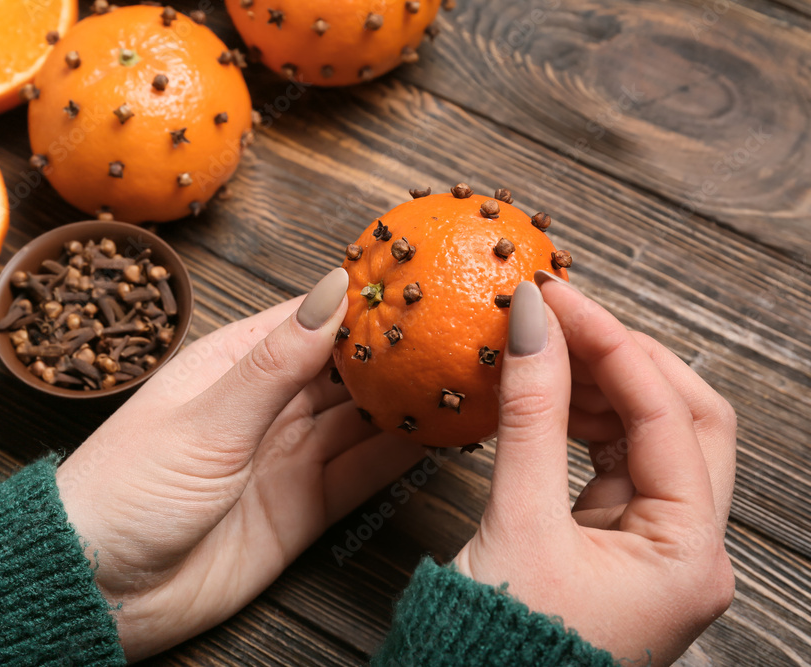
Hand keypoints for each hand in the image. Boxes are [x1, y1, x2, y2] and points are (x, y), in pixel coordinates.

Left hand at [56, 268, 421, 660]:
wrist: (101, 591)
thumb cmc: (126, 490)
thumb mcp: (206, 420)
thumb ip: (274, 365)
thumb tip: (331, 295)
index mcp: (231, 366)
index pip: (306, 320)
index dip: (359, 302)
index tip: (415, 283)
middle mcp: (265, 407)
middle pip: (342, 370)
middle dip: (393, 353)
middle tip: (452, 331)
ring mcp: (287, 457)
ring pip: (361, 421)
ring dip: (405, 404)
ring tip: (459, 378)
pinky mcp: (302, 508)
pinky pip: (361, 474)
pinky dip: (400, 457)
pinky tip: (439, 438)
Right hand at [453, 274, 735, 665]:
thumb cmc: (501, 644)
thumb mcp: (517, 519)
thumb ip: (530, 414)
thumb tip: (533, 325)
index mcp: (689, 555)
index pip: (669, 415)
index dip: (612, 344)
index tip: (557, 298)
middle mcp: (690, 551)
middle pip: (686, 419)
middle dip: (625, 358)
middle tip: (561, 315)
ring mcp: (657, 548)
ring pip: (651, 437)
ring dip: (602, 385)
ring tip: (545, 349)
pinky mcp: (619, 545)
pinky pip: (615, 464)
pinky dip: (584, 422)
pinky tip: (548, 395)